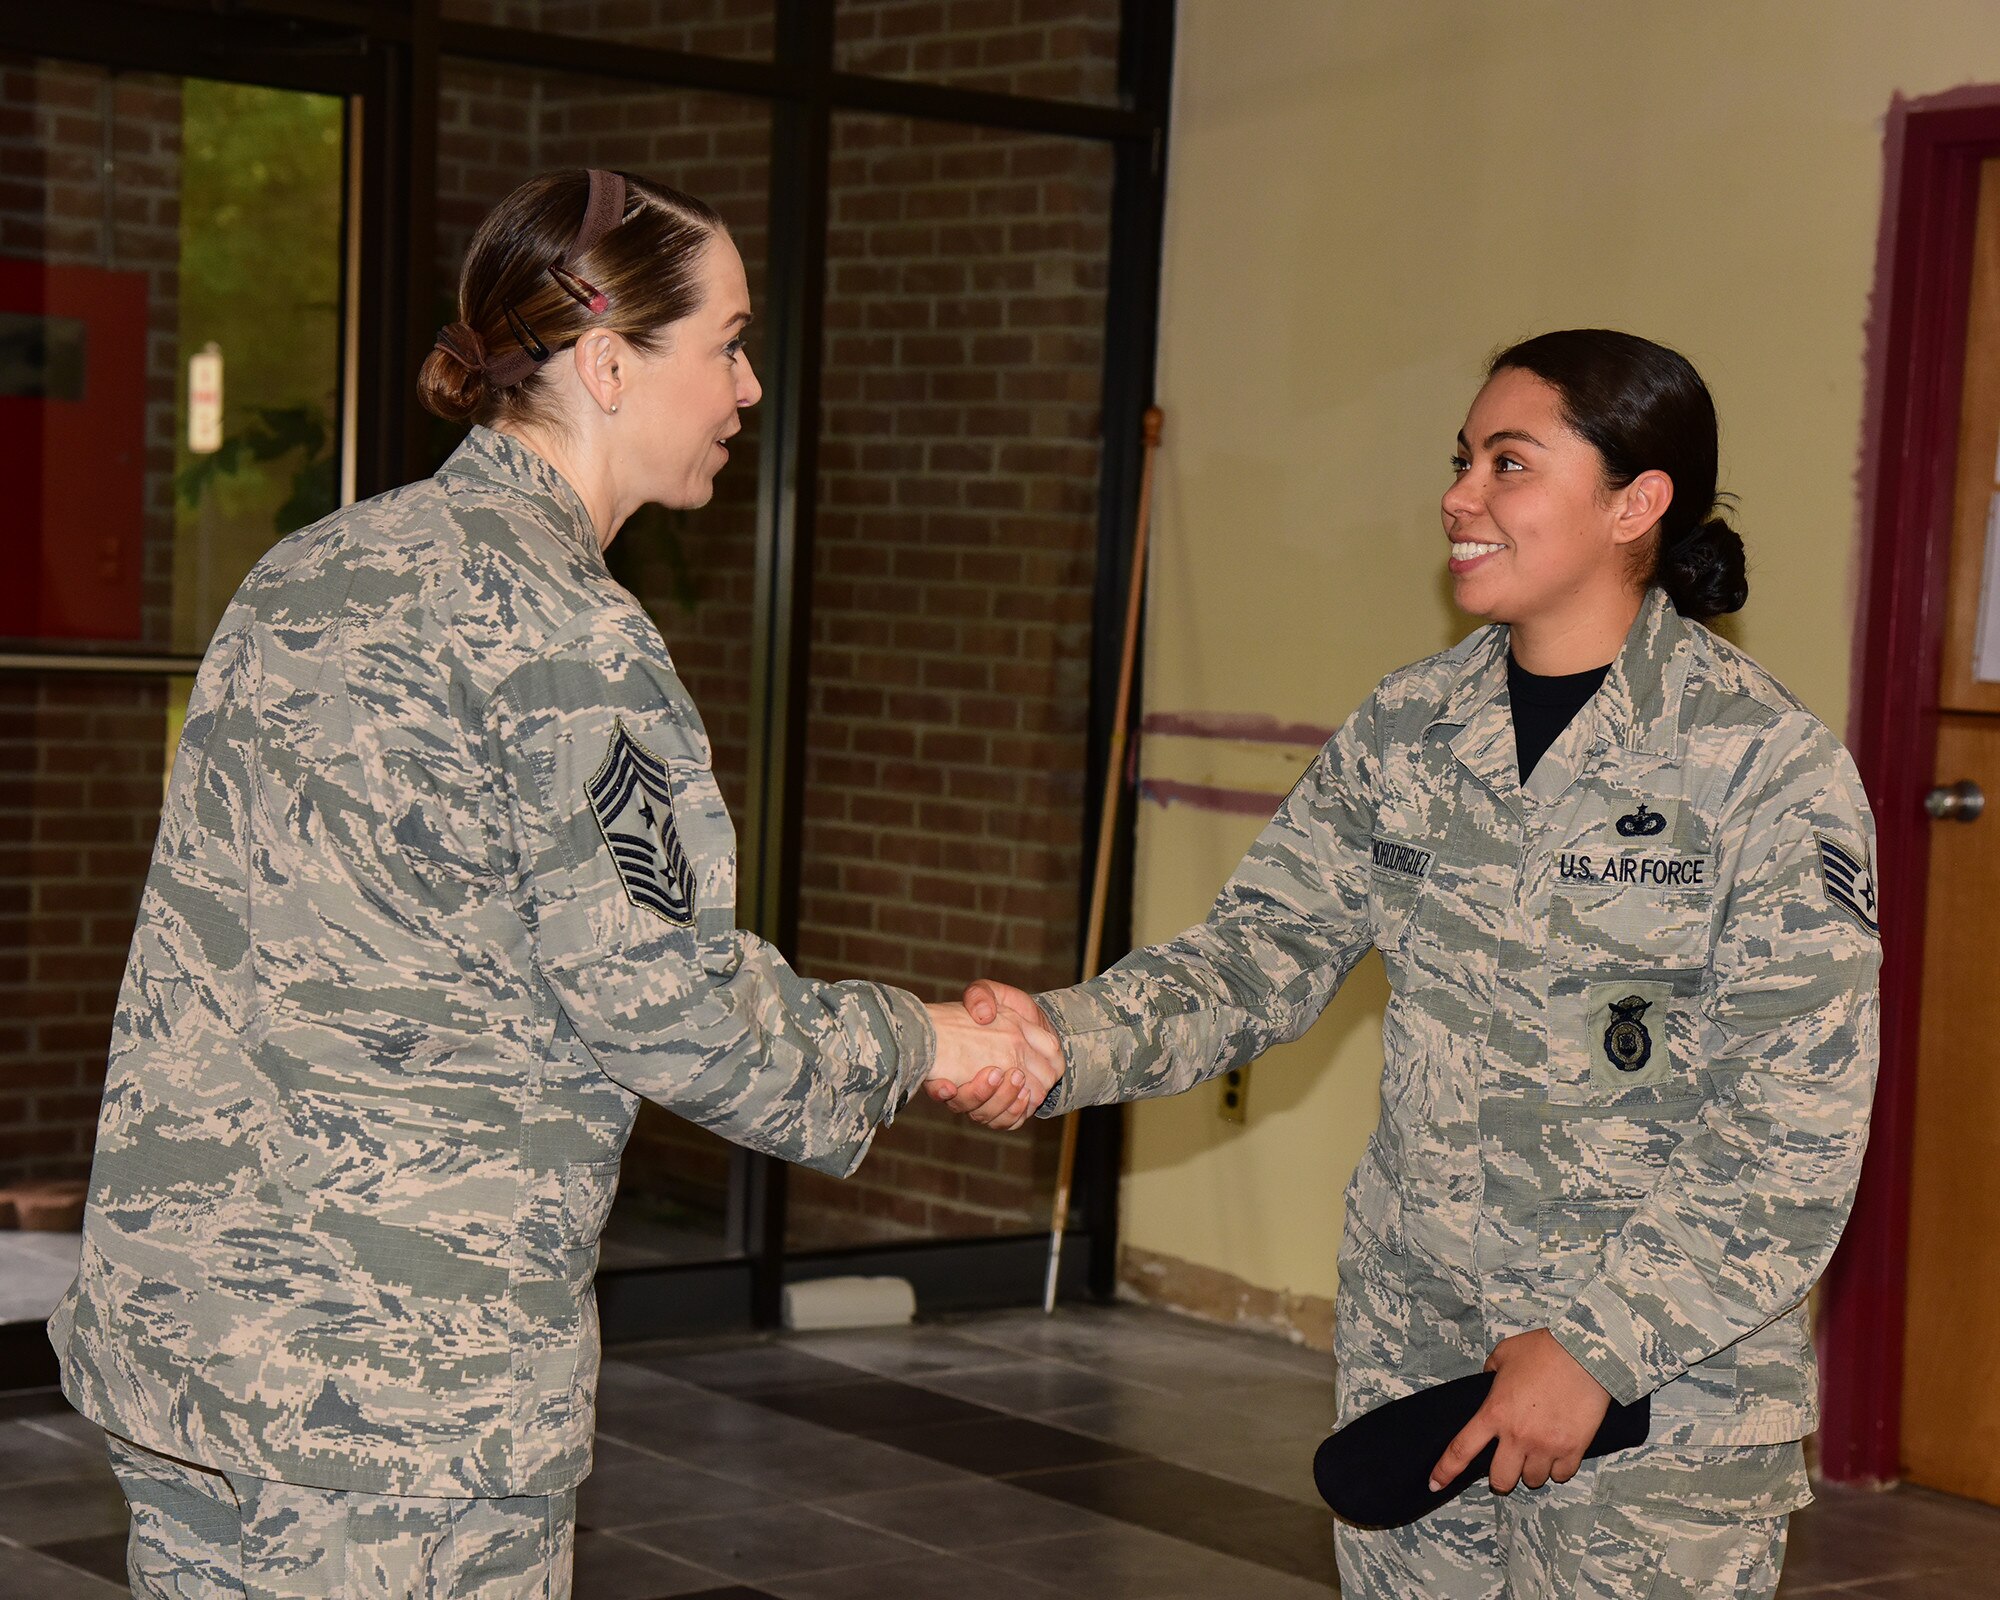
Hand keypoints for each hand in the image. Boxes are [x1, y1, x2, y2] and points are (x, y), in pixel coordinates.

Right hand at [922, 998, 1061, 1131]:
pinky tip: (1024, 1096)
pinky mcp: (1009, 1107)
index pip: (939, 1088)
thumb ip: (980, 996)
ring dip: (1001, 1100)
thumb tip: (981, 1015)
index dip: (940, 1091)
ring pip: (988, 1115)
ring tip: (1016, 1077)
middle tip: (996, 1071)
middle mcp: (968, 1083)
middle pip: (965, 1105)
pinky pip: (1008, 1122)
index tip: (949, 1085)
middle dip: (979, 1095)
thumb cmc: (1005, 1008)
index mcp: (955, 1061)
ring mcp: (988, 1097)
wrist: (1031, 1020)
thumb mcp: (989, 992)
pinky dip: (1015, 1113)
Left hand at [1428, 1328, 1611, 1494]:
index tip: (1435, 1484)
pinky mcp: (1573, 1450)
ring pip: (1532, 1480)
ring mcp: (1546, 1446)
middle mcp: (1517, 1436)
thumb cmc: (1543, 1349)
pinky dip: (1558, 1468)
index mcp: (1494, 1413)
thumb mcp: (1504, 1354)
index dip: (1445, 1471)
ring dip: (1532, 1470)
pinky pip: (1562, 1475)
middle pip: (1500, 1480)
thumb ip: (1490, 1371)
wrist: (1586, 1353)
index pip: (1461, 1450)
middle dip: (1501, 1478)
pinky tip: (1559, 1451)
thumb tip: (1488, 1380)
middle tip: (1508, 1464)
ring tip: (1537, 1451)